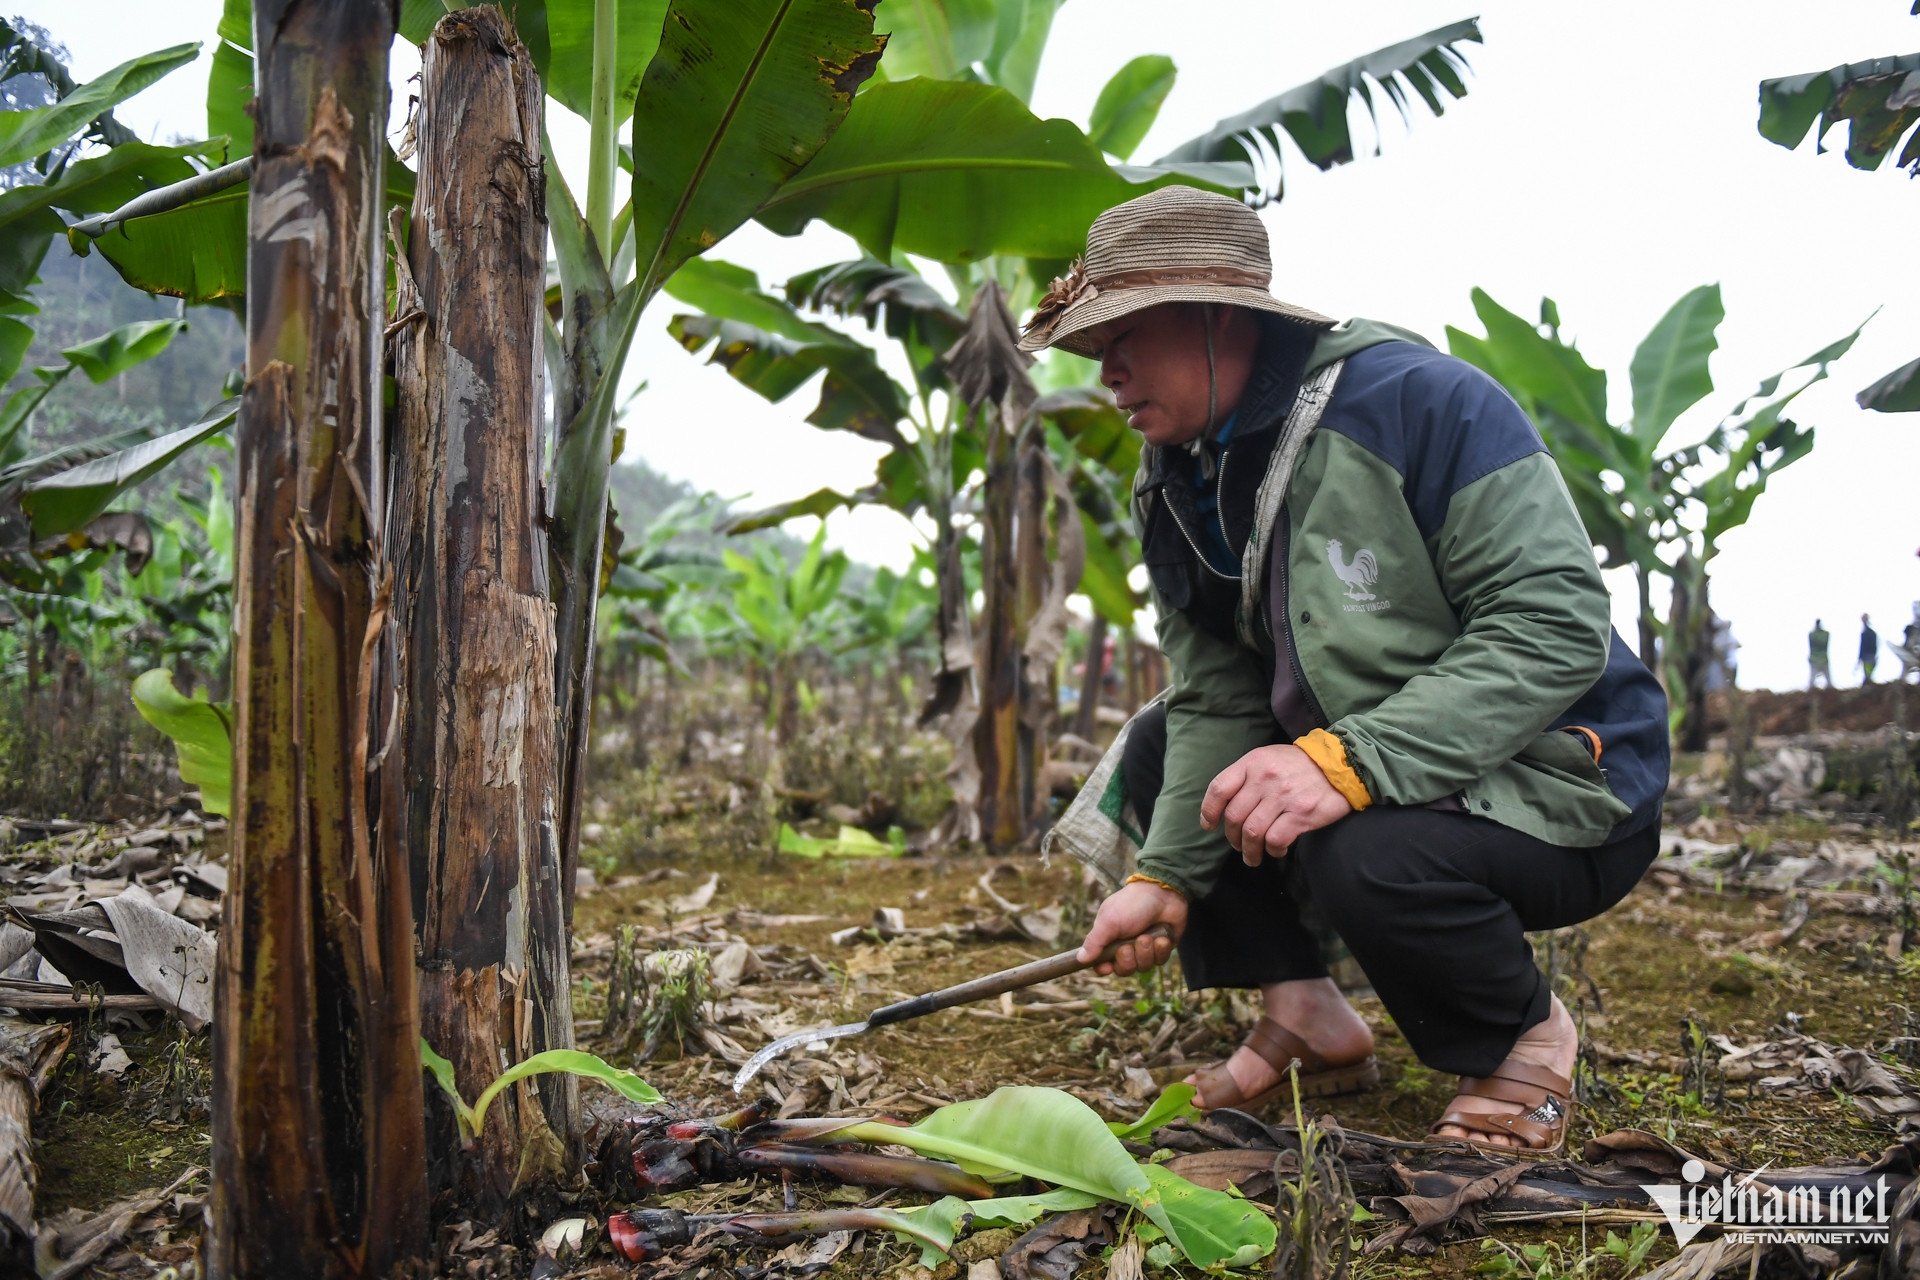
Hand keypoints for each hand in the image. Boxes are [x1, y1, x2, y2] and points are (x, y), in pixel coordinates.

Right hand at [1077, 880, 1185, 975]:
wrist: (1164, 893)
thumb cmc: (1132, 904)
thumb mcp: (1109, 921)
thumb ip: (1094, 941)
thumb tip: (1080, 959)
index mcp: (1109, 939)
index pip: (1102, 963)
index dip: (1104, 968)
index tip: (1108, 967)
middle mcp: (1126, 946)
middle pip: (1123, 969)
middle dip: (1128, 958)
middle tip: (1130, 943)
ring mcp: (1144, 948)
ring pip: (1142, 967)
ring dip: (1146, 951)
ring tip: (1148, 936)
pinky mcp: (1161, 949)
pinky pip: (1159, 961)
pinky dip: (1160, 949)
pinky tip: (1162, 937)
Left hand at [1201, 743, 1351, 866]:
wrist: (1341, 764)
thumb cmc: (1299, 765)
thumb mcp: (1269, 758)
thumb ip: (1247, 776)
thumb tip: (1226, 806)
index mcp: (1252, 763)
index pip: (1219, 789)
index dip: (1209, 811)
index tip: (1209, 826)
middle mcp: (1264, 779)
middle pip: (1234, 817)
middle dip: (1232, 838)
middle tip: (1238, 846)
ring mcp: (1283, 796)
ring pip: (1252, 832)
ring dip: (1249, 851)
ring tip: (1252, 857)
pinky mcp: (1301, 814)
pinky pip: (1275, 840)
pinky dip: (1272, 850)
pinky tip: (1277, 851)